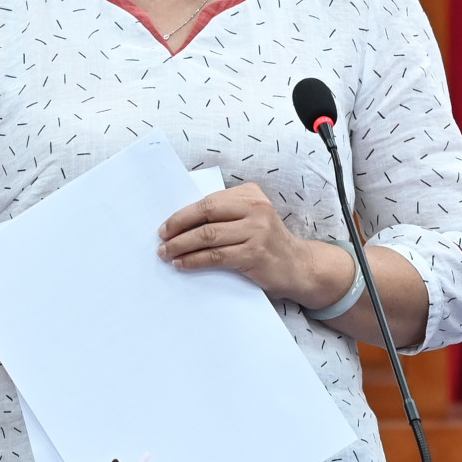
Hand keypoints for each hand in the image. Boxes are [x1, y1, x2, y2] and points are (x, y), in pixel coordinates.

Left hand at [157, 183, 341, 308]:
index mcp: (251, 194)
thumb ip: (225, 215)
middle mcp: (255, 208)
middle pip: (206, 214)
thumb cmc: (267, 243)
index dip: (183, 214)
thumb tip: (182, 223)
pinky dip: (194, 261)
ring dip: (182, 246)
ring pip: (208, 236)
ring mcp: (257, 231)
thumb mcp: (251, 219)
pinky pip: (216, 256)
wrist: (299, 267)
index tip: (165, 226)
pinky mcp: (255, 253)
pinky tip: (182, 264)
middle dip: (178, 227)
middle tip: (162, 239)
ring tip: (166, 253)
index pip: (209, 201)